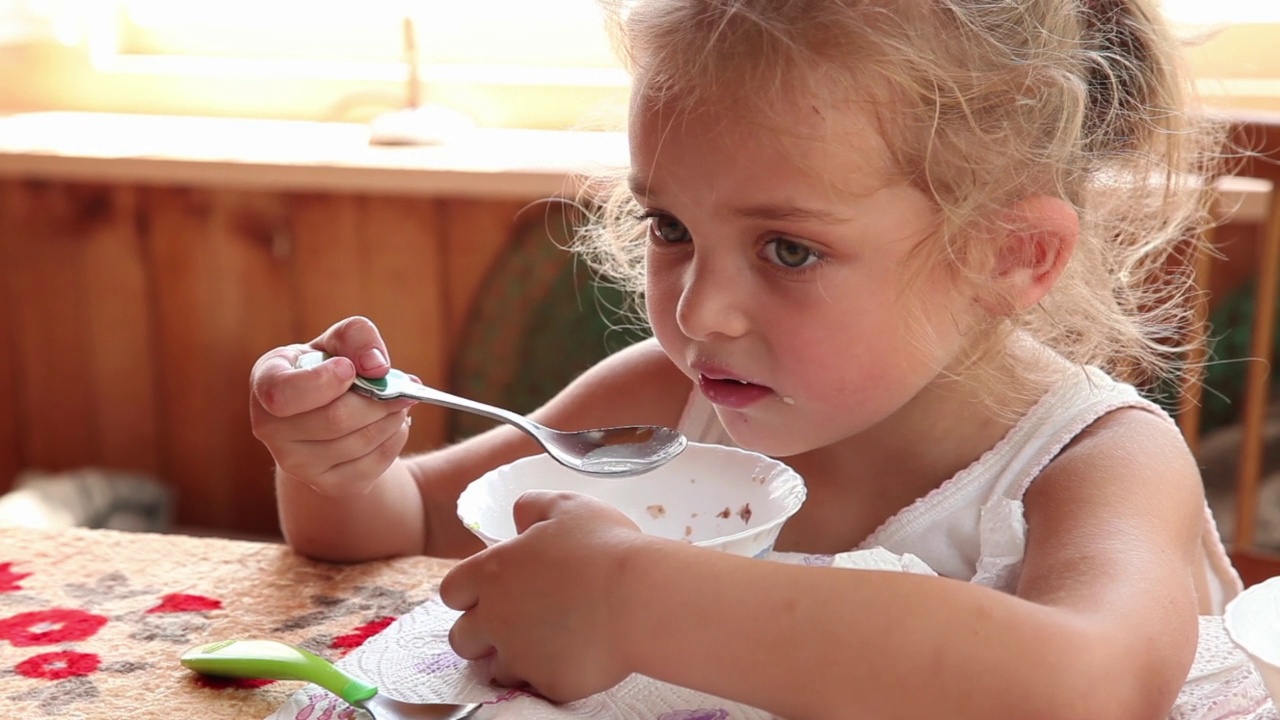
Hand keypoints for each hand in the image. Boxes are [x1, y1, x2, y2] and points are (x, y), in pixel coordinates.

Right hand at [250, 316, 415, 495]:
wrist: (328, 409)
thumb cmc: (331, 365)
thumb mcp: (339, 341)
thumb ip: (357, 336)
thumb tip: (377, 366)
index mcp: (267, 383)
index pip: (283, 394)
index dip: (324, 382)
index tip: (349, 369)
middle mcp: (270, 428)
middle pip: (335, 419)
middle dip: (378, 401)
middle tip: (402, 388)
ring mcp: (295, 462)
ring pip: (358, 442)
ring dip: (391, 419)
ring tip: (399, 403)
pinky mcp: (325, 483)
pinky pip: (371, 465)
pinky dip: (394, 440)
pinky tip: (393, 425)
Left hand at [440, 491, 646, 701]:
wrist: (640, 599)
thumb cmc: (604, 547)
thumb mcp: (566, 507)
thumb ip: (532, 507)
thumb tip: (519, 518)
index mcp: (492, 574)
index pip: (452, 590)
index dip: (469, 591)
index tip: (491, 590)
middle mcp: (495, 619)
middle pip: (462, 638)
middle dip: (480, 633)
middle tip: (513, 622)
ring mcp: (520, 656)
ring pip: (496, 668)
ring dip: (513, 658)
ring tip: (547, 642)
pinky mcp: (548, 684)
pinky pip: (538, 686)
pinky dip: (550, 675)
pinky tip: (573, 656)